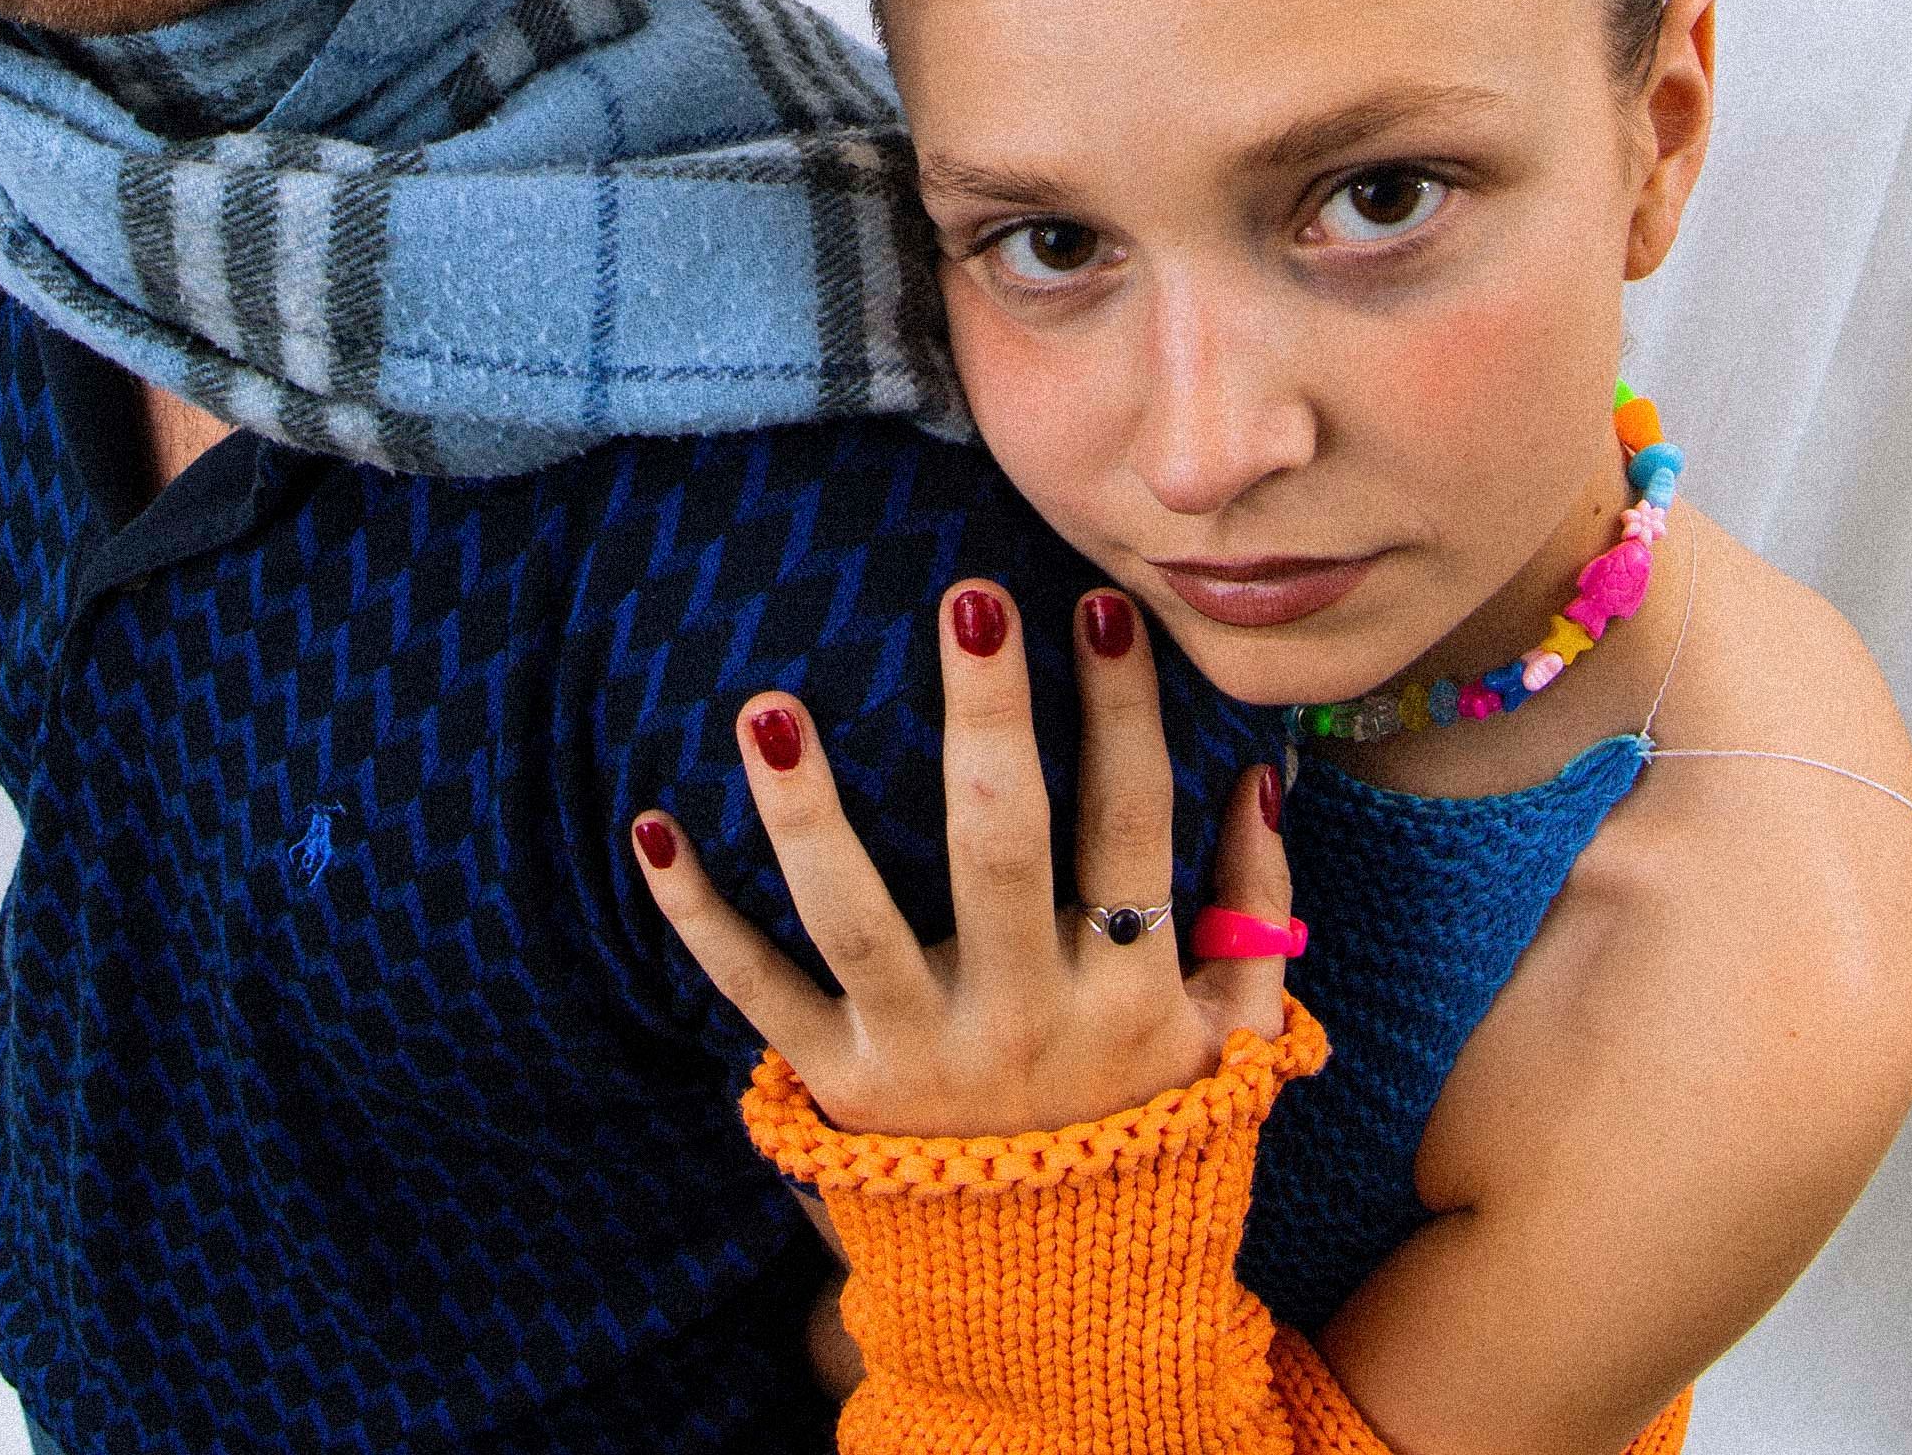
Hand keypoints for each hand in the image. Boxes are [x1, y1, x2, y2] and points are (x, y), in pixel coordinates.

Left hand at [633, 579, 1294, 1137]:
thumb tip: (1261, 771)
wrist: (1063, 1310)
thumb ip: (1258, 907)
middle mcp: (1026, 1017)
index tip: (1100, 605)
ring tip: (768, 706)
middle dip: (986, 718)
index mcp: (1129, 991)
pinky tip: (650, 828)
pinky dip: (699, 918)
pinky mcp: (839, 1086)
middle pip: (1001, 845)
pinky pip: (758, 994)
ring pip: (857, 919)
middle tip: (966, 600)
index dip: (1123, 714)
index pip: (1132, 826)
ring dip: (807, 812)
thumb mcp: (1232, 1040)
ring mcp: (921, 1053)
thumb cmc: (1148, 1129)